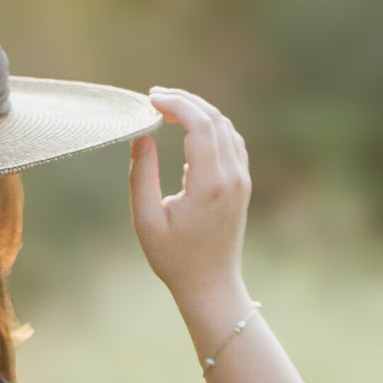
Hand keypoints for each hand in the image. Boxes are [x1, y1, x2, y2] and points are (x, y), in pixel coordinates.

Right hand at [129, 88, 251, 322]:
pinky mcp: (242, 183)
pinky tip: (189, 131)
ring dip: (198, 112)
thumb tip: (140, 136)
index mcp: (208, 184)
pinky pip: (231, 141)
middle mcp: (231, 176)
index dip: (175, 104)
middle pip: (213, 118)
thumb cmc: (173, 259)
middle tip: (155, 98)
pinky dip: (210, 127)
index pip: (199, 124)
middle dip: (184, 101)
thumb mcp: (146, 221)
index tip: (150, 100)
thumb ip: (141, 176)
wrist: (210, 285)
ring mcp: (241, 179)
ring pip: (224, 126)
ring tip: (168, 110)